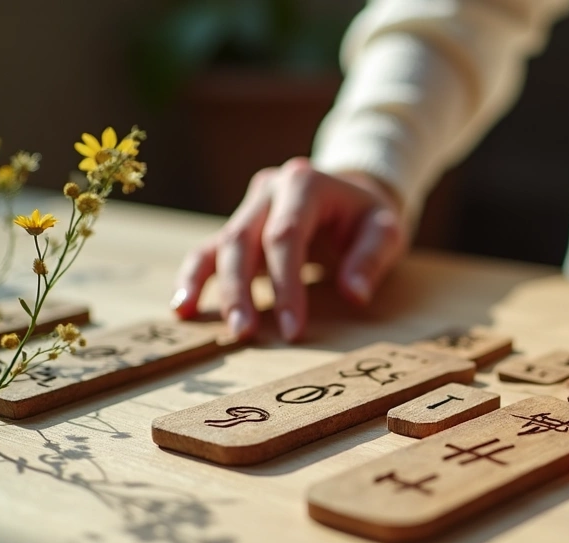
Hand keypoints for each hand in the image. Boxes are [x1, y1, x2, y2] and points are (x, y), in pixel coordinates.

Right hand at [171, 158, 408, 341]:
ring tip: (204, 323)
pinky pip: (209, 250)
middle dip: (241, 290)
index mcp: (304, 183)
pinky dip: (194, 277)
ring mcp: (249, 206)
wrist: (353, 193)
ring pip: (220, 245)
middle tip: (244, 333)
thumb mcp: (385, 230)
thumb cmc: (368, 216)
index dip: (285, 285)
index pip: (286, 236)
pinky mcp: (239, 226)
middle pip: (243, 239)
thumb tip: (354, 294)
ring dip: (215, 288)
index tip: (292, 330)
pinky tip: (183, 307)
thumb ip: (371, 259)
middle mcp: (269, 189)